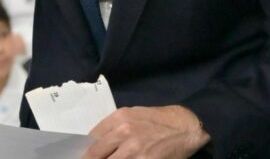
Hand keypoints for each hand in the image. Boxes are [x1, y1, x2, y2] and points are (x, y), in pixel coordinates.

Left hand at [84, 106, 209, 158]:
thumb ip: (112, 127)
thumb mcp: (133, 115)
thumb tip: (93, 144)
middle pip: (95, 155)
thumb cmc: (158, 121)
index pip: (91, 140)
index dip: (83, 154)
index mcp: (119, 118)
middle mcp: (124, 133)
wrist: (186, 128)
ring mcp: (134, 151)